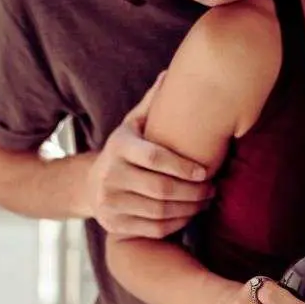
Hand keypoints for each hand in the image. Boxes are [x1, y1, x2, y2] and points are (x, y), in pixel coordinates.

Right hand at [87, 73, 213, 237]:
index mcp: (119, 146)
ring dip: (190, 209)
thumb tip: (171, 73)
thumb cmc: (126, 151)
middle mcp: (110, 175)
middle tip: (213, 189)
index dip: (183, 167)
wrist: (91, 185)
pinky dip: (178, 224)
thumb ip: (153, 104)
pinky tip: (190, 215)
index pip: (155, 157)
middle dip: (194, 192)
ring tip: (206, 201)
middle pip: (161, 188)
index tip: (206, 171)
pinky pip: (154, 229)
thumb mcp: (134, 125)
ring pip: (160, 211)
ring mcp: (110, 202)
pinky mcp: (114, 225)